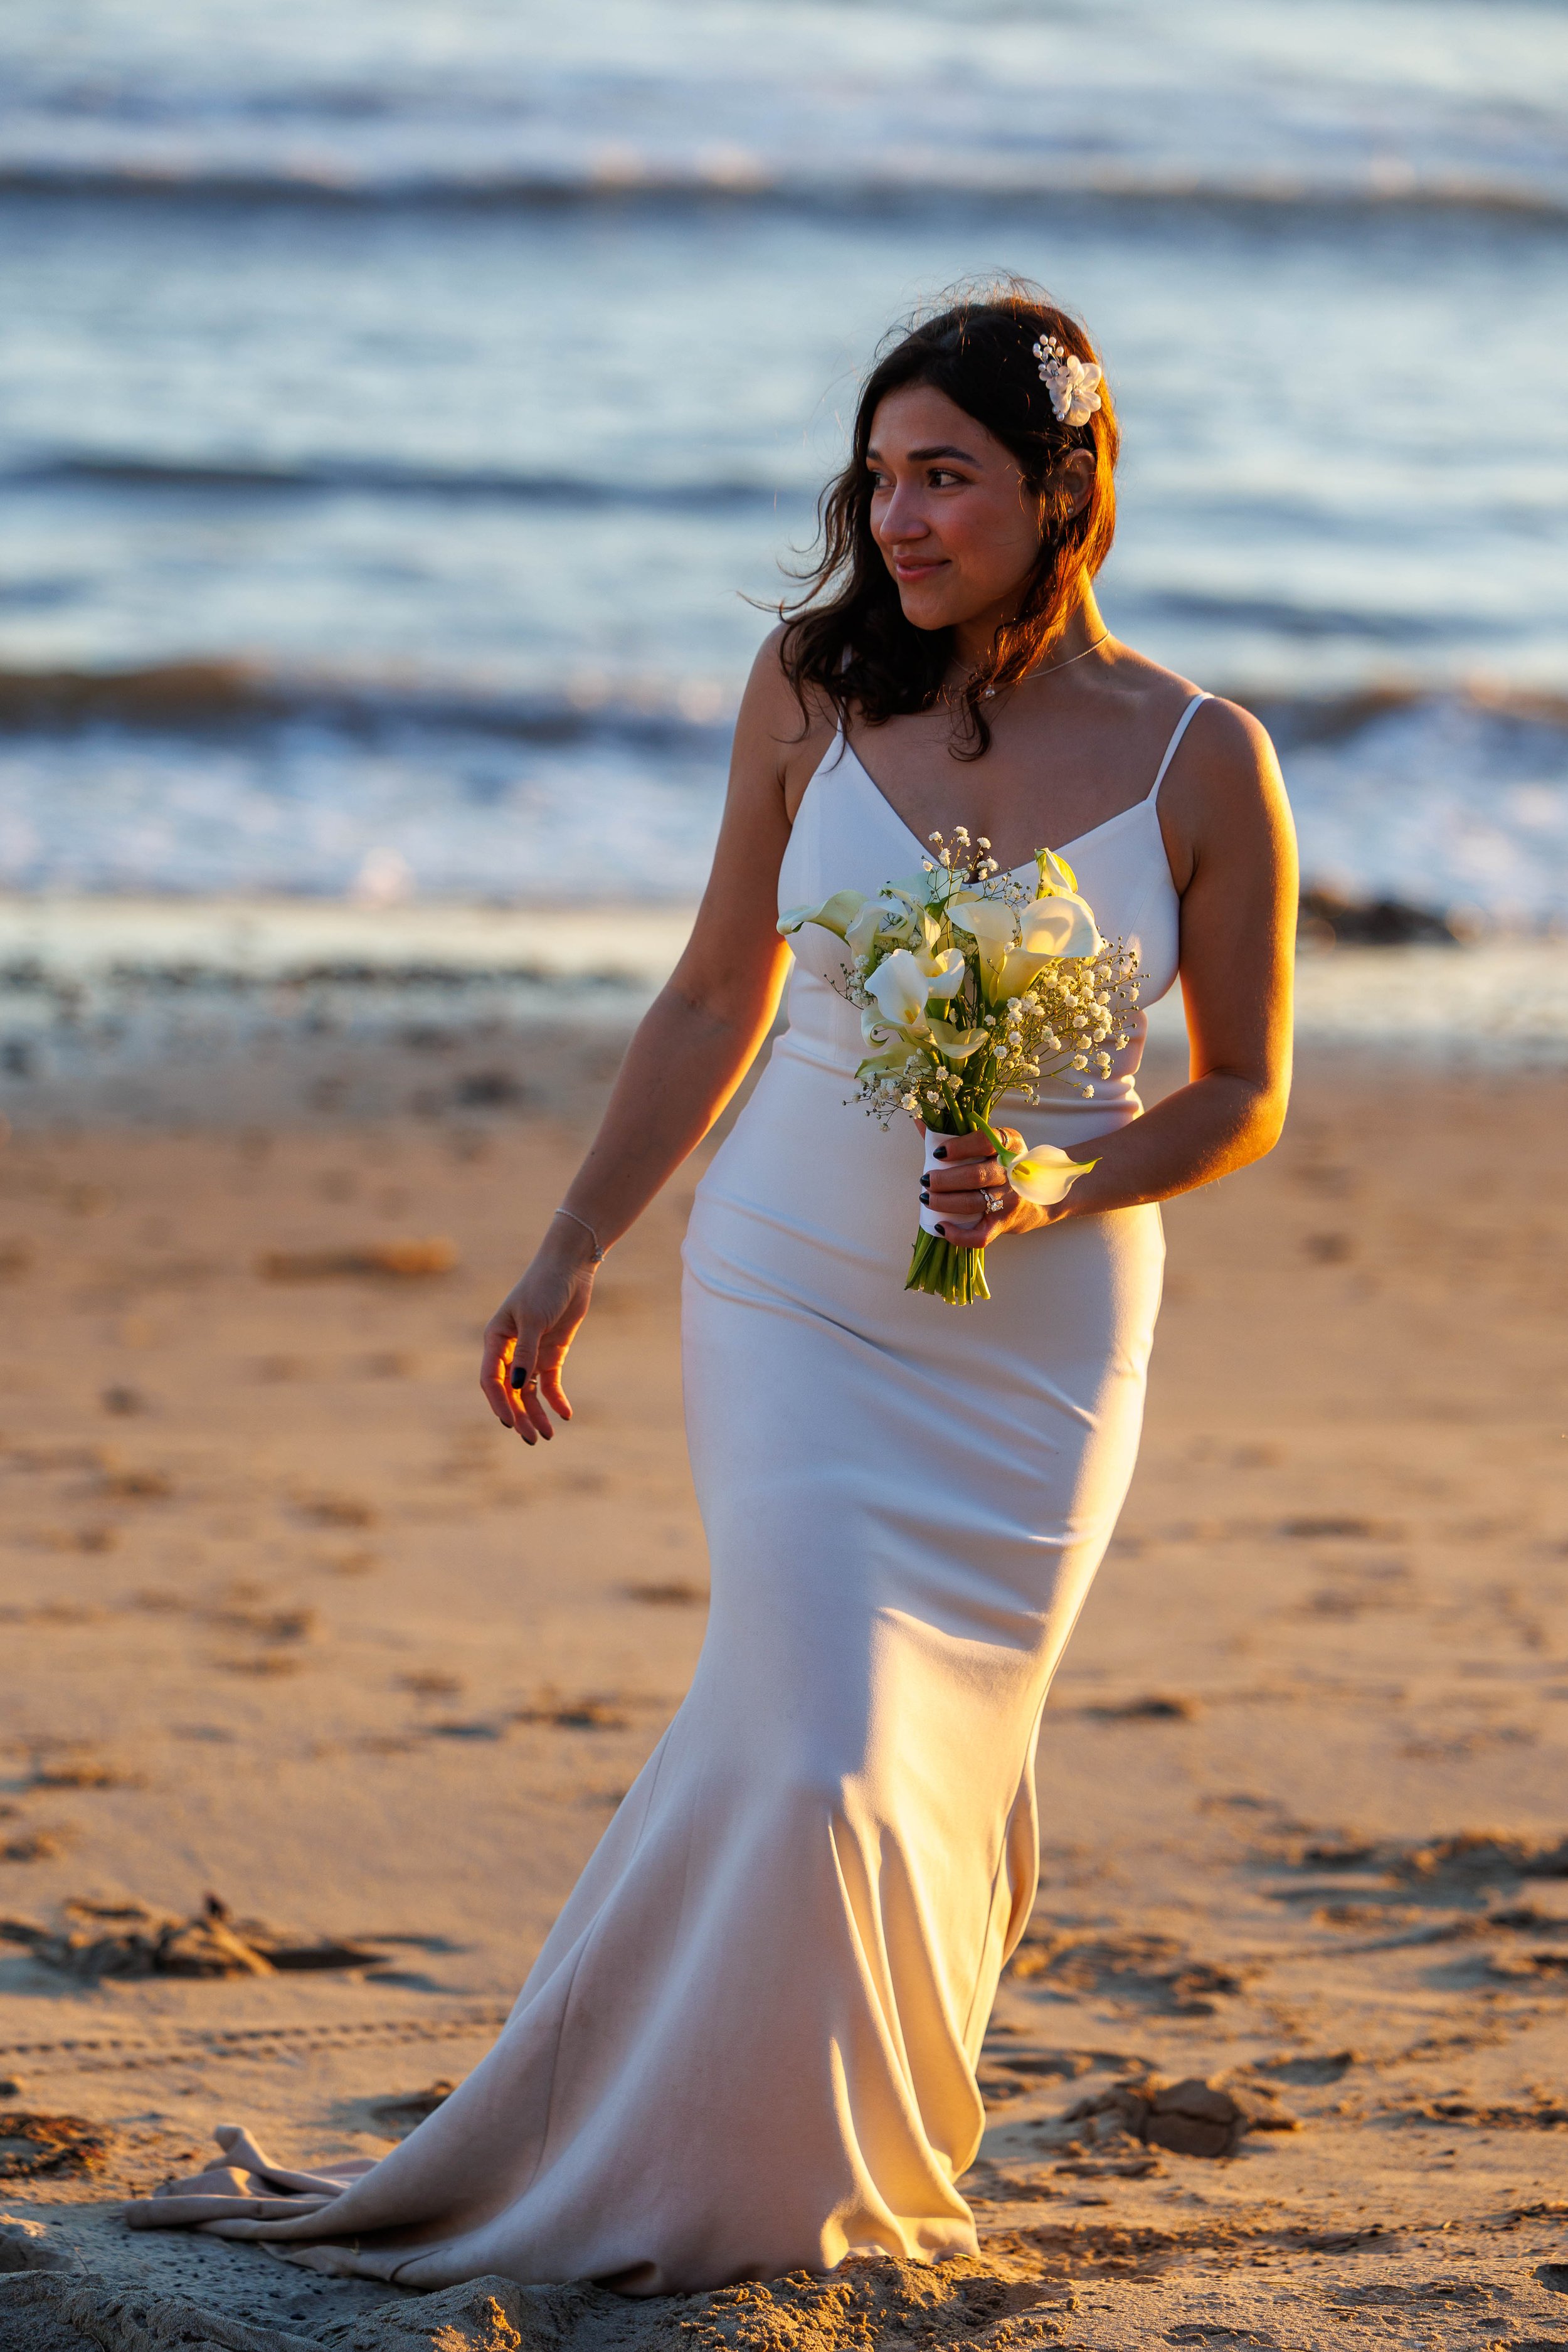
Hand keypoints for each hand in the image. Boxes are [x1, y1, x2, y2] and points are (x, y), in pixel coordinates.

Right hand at [479, 1220, 598, 1445]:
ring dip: (536, 1413)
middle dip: (520, 1416)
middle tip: (533, 1439)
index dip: (499, 1403)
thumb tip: (518, 1387)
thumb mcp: (534, 1319)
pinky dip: (556, 1399)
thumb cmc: (545, 1286)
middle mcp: (510, 1349)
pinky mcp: (552, 1352)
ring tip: (548, 1436)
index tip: (511, 1423)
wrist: (571, 1267)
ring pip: (529, 1391)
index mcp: (495, 1339)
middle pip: (510, 1391)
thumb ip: (526, 1353)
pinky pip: (550, 1382)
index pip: (492, 1379)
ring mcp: (531, 1352)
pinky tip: (565, 1414)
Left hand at [919, 1126, 1070, 1248]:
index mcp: (1010, 1144)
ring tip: (926, 1197)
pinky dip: (958, 1235)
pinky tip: (942, 1227)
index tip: (938, 1153)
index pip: (985, 1142)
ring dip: (944, 1202)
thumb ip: (955, 1133)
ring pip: (973, 1203)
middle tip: (926, 1180)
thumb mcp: (991, 1144)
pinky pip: (981, 1235)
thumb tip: (919, 1123)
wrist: (1040, 1199)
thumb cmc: (1004, 1166)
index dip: (959, 1147)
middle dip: (945, 1180)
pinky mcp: (1004, 1224)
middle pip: (976, 1176)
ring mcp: (1011, 1200)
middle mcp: (1013, 1172)